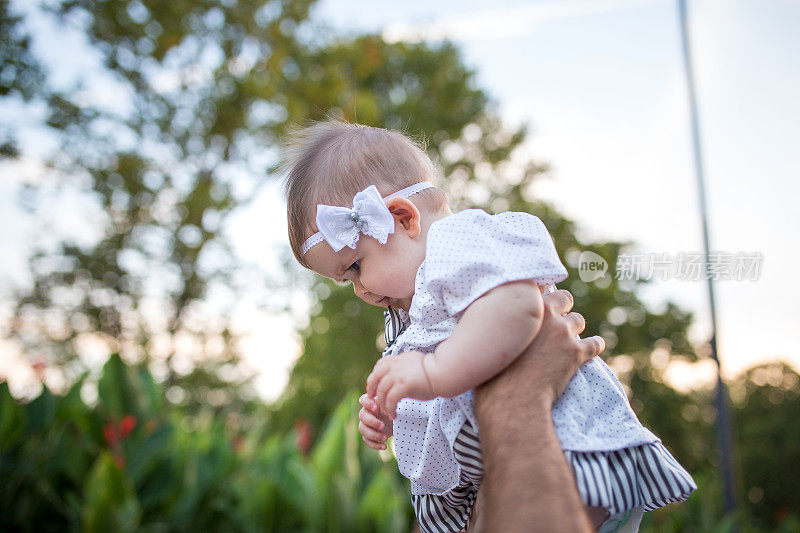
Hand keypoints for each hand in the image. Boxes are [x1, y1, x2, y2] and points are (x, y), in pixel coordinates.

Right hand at [358, 393, 392, 449]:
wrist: (400, 423)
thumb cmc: (397, 412)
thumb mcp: (395, 408)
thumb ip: (390, 408)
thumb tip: (389, 414)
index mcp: (373, 402)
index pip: (363, 399)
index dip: (367, 403)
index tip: (375, 407)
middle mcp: (367, 412)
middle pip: (362, 416)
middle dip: (372, 422)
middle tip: (382, 426)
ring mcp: (366, 424)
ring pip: (362, 429)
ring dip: (373, 435)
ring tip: (385, 438)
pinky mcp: (368, 435)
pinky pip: (366, 440)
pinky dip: (375, 445)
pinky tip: (384, 446)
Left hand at [365, 351, 435, 418]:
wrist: (443, 372)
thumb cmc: (434, 370)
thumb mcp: (414, 363)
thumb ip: (404, 367)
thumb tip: (399, 375)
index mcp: (398, 359)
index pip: (380, 365)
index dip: (375, 376)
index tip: (375, 386)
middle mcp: (395, 366)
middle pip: (375, 377)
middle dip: (371, 389)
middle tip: (372, 400)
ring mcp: (398, 375)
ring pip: (382, 391)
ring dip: (382, 404)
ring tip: (386, 412)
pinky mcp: (403, 386)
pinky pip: (390, 400)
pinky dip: (390, 409)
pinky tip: (394, 415)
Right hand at [476, 288, 604, 416]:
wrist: (512, 399)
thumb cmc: (493, 372)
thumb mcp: (488, 338)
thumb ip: (496, 322)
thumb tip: (488, 319)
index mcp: (526, 307)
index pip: (542, 287)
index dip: (542, 295)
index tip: (541, 302)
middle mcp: (547, 314)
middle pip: (565, 299)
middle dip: (563, 308)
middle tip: (556, 321)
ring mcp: (564, 333)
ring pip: (579, 321)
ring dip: (574, 329)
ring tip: (567, 339)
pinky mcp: (577, 353)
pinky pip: (595, 343)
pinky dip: (594, 345)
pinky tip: (593, 347)